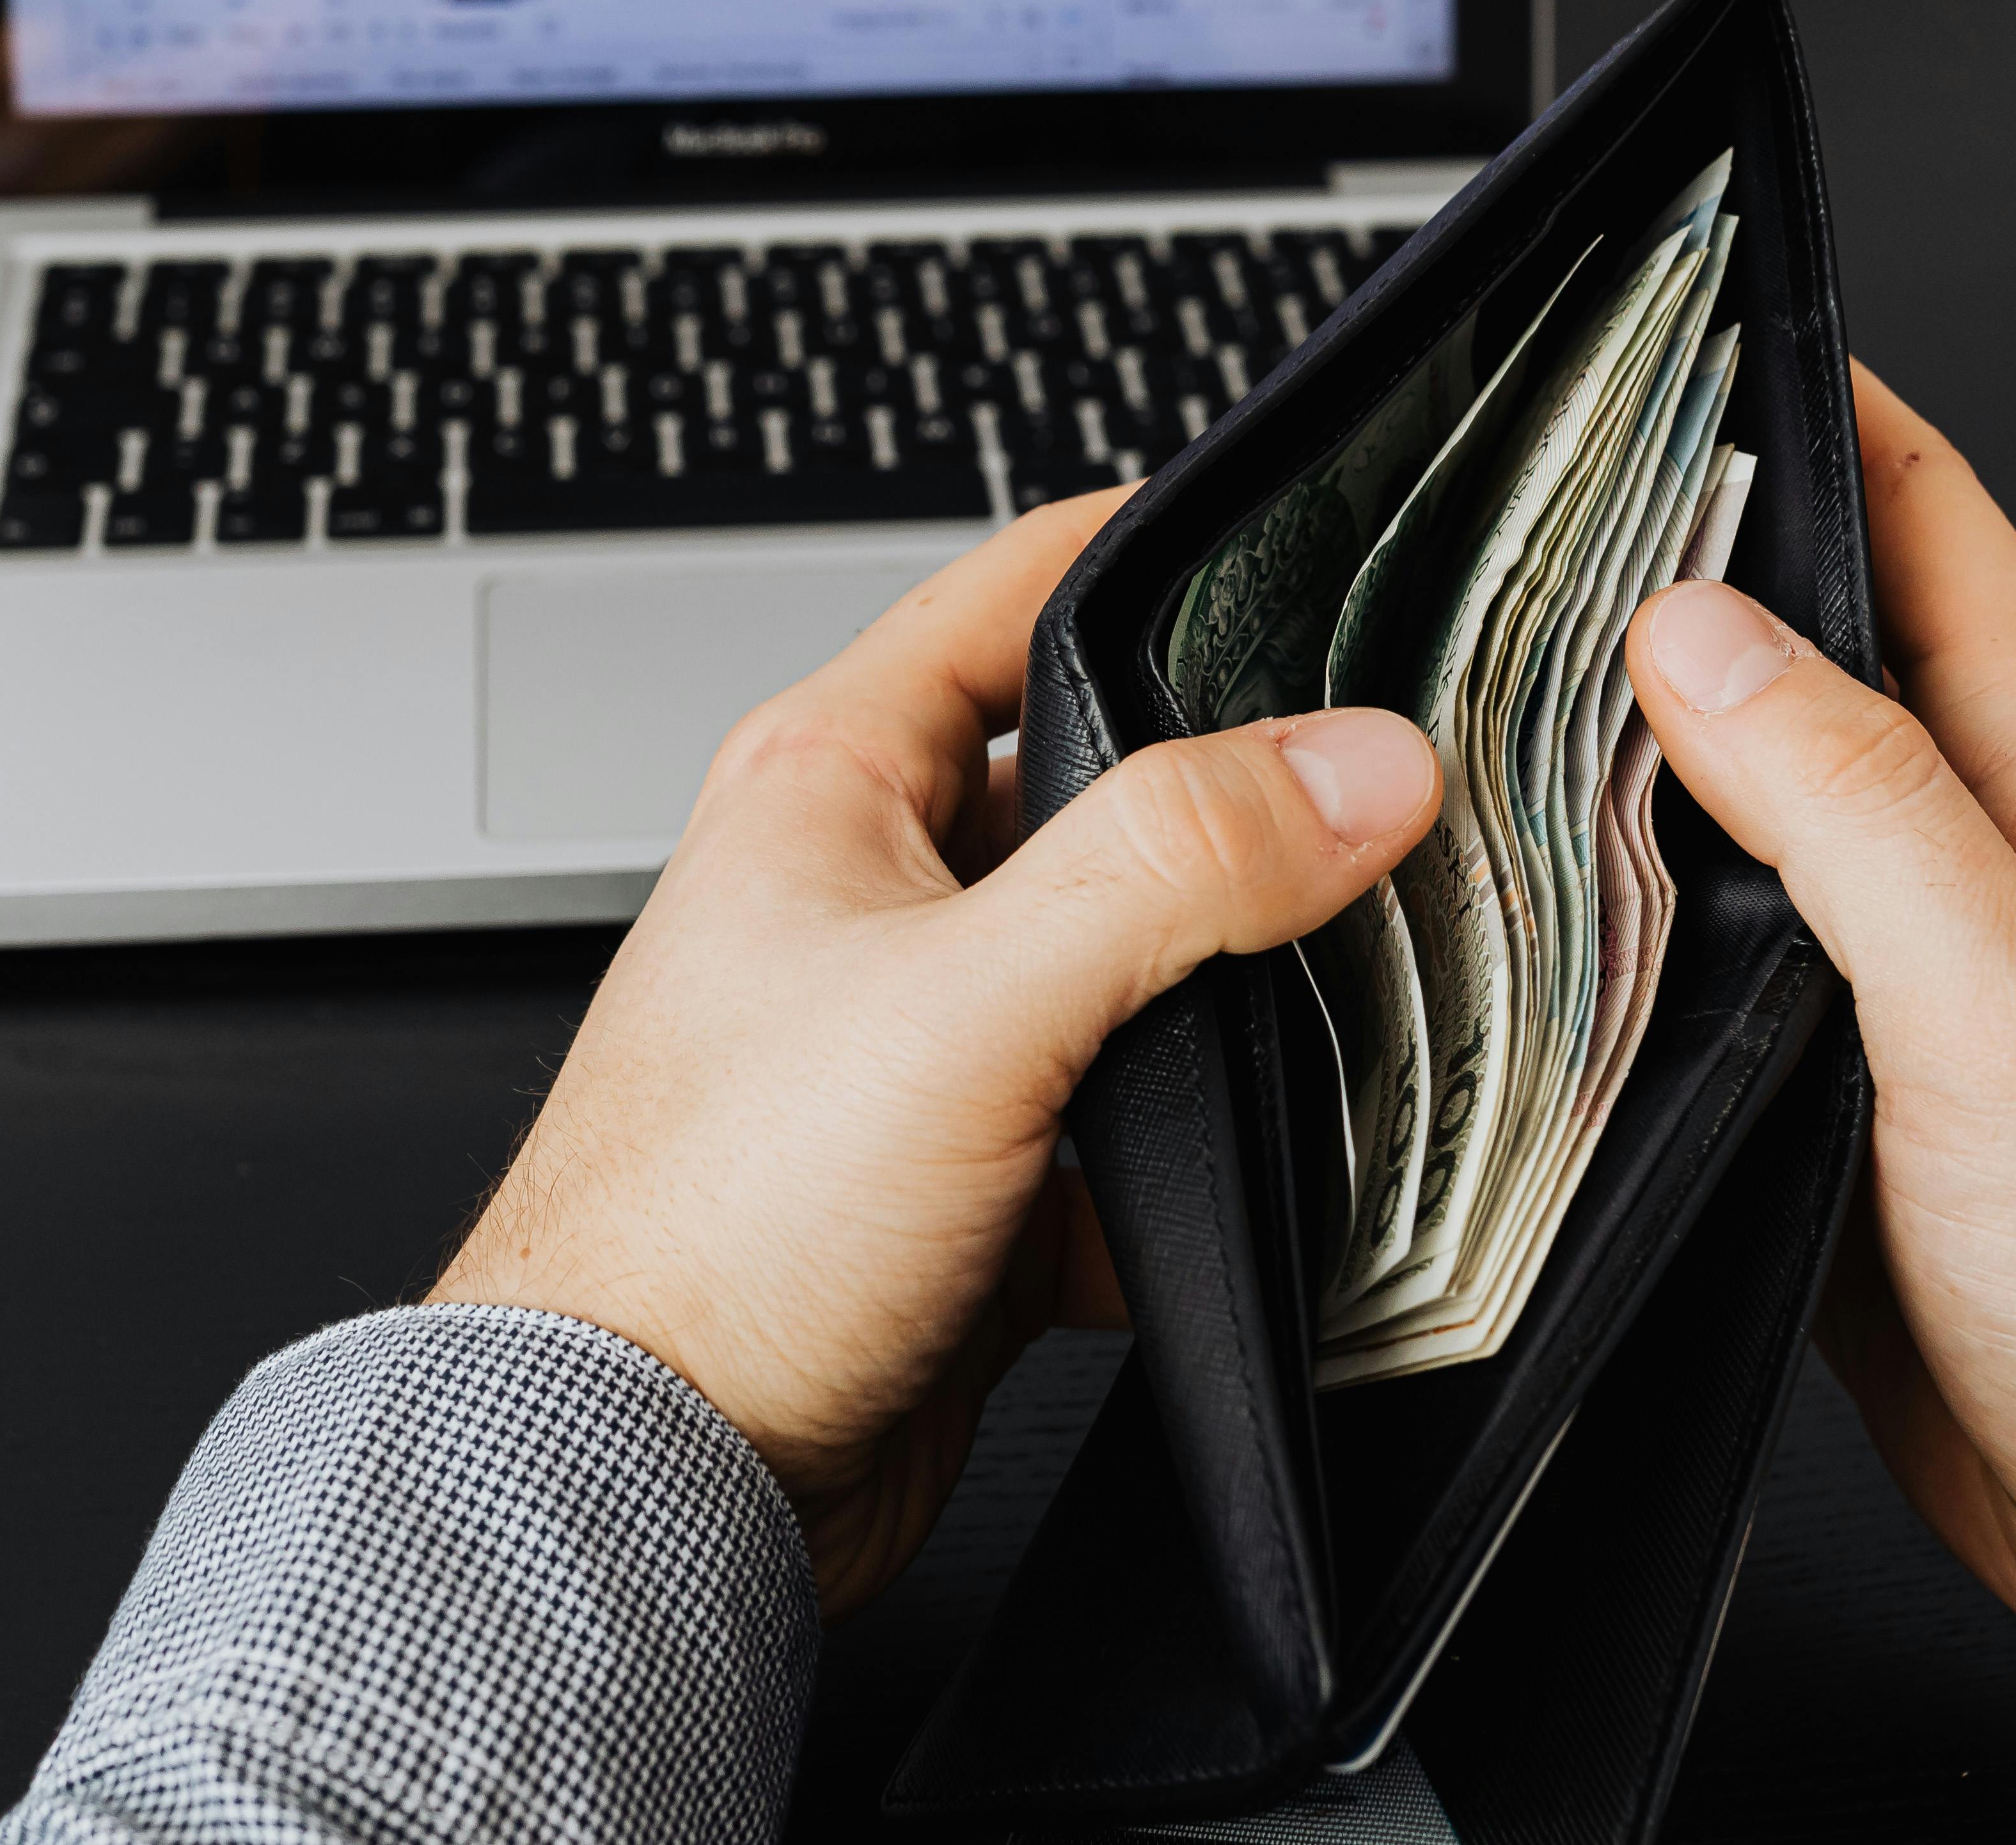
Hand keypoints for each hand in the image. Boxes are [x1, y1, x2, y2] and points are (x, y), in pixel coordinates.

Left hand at [432, 491, 1441, 1611]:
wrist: (644, 1478)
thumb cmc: (704, 1228)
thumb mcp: (970, 999)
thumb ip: (1174, 868)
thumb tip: (1350, 767)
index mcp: (830, 787)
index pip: (1013, 596)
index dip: (1149, 551)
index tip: (1289, 537)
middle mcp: (871, 899)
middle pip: (1101, 792)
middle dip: (1236, 805)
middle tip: (1370, 803)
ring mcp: (919, 1042)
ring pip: (1130, 970)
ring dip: (1228, 996)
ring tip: (1336, 991)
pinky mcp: (969, 1184)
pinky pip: (1126, 1136)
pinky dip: (1200, 1160)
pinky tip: (1253, 1181)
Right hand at [1624, 365, 2015, 1843]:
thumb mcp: (2013, 1006)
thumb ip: (1859, 807)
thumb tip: (1700, 637)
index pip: (1932, 528)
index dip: (1823, 407)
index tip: (1700, 331)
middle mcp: (1988, 864)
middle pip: (1823, 648)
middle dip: (1690, 555)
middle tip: (1539, 496)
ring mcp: (1921, 979)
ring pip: (1757, 802)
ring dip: (1643, 736)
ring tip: (1498, 678)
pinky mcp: (1854, 1097)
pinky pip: (1732, 957)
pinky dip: (1640, 910)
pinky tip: (1548, 913)